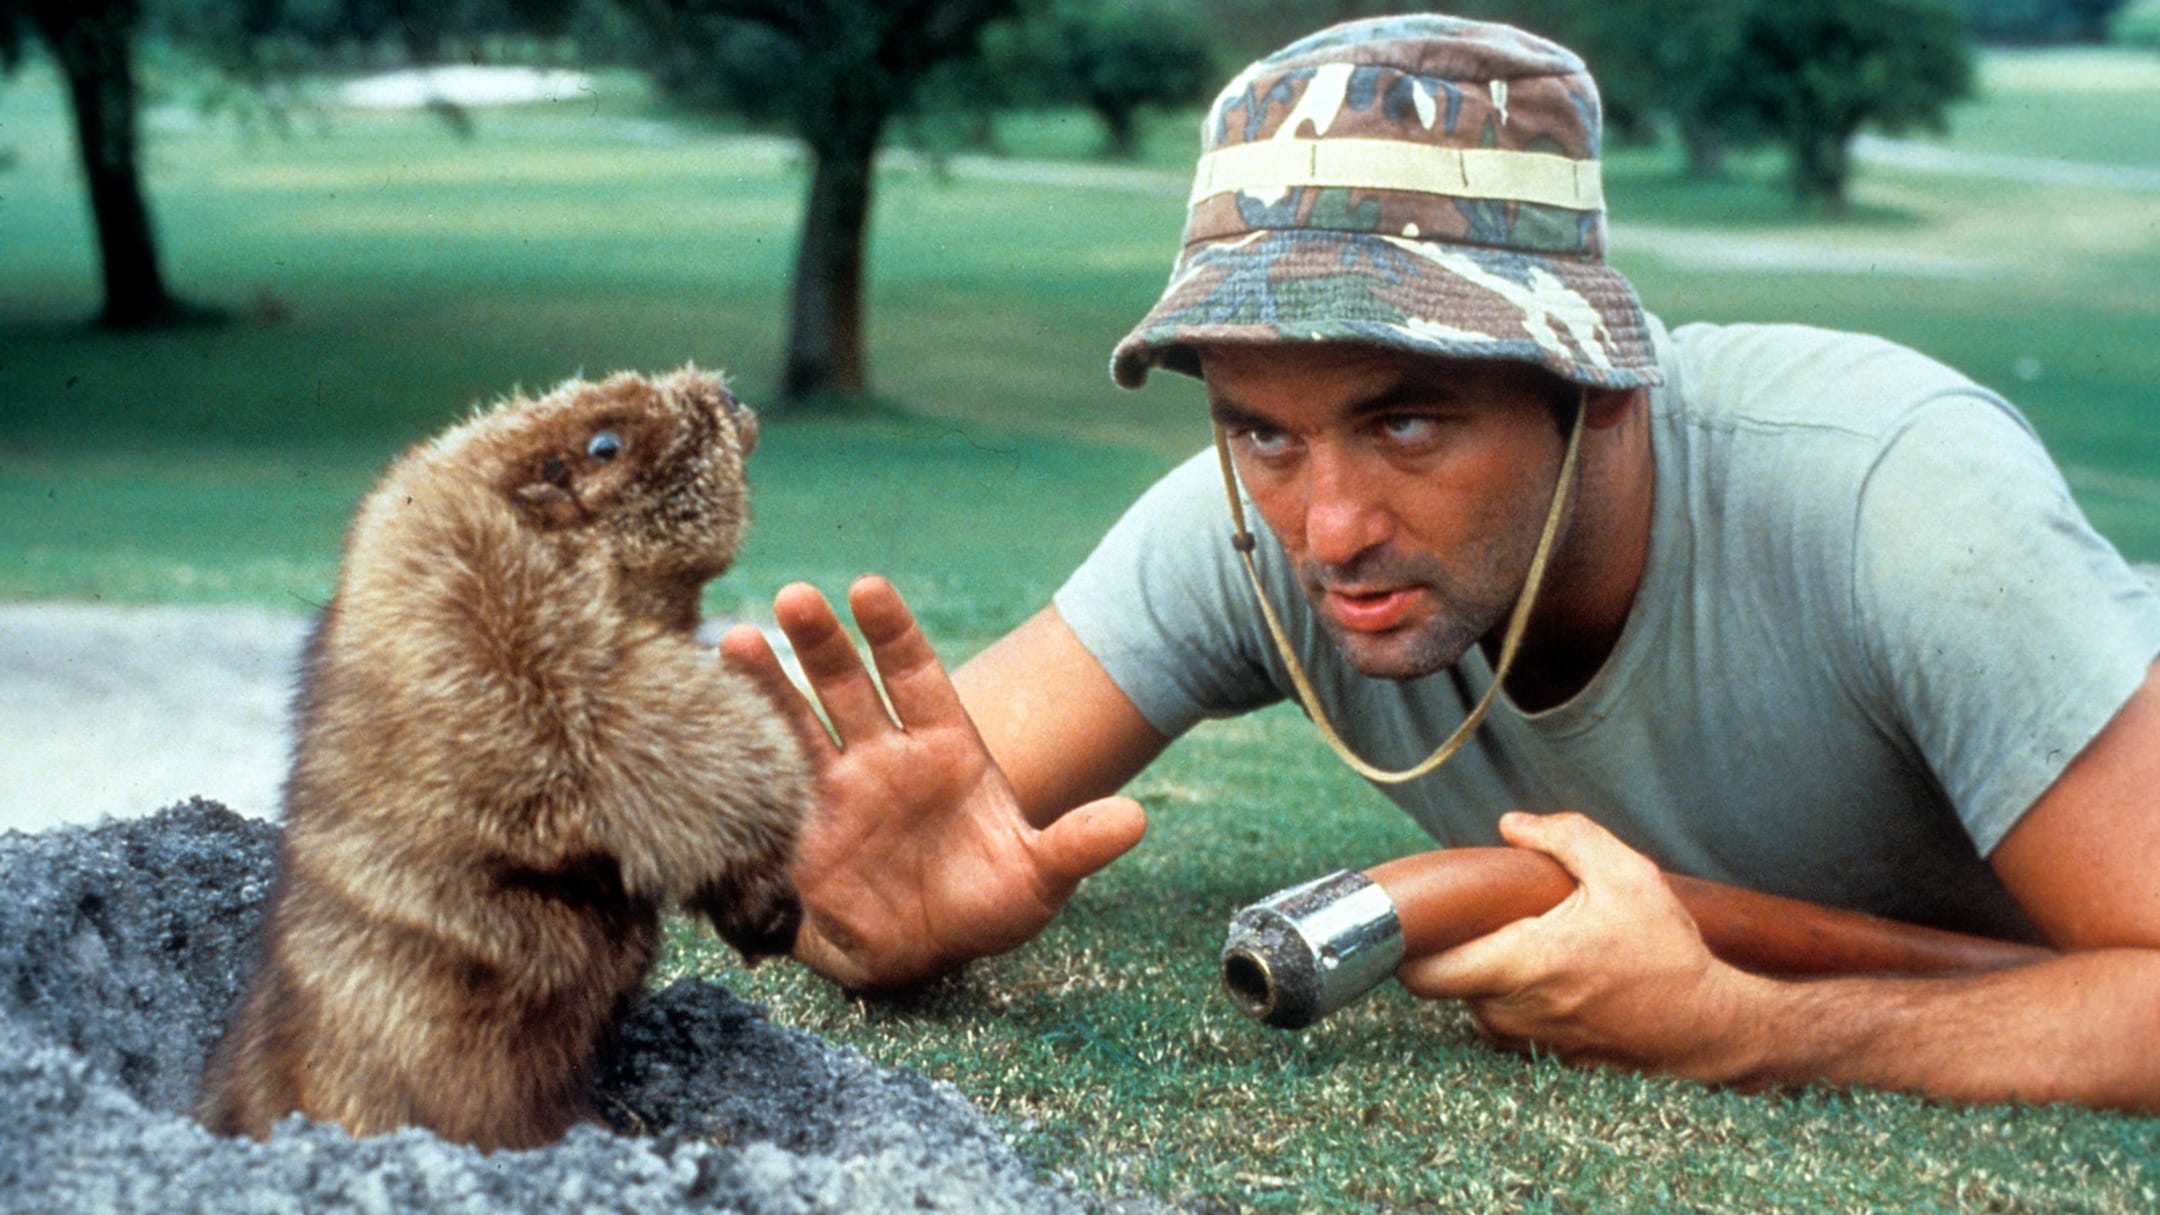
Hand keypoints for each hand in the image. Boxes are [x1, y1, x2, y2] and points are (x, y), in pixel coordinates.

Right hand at [720, 575, 1145, 990]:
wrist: (924, 954)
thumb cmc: (985, 905)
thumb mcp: (1038, 878)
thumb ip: (1076, 845)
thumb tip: (1135, 818)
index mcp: (944, 746)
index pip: (916, 672)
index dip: (891, 630)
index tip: (868, 588)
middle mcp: (883, 751)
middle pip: (848, 682)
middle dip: (822, 640)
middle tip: (795, 598)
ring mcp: (835, 785)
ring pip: (796, 720)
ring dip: (766, 682)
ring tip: (733, 641)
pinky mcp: (796, 828)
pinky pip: (763, 780)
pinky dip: (736, 750)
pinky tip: (702, 714)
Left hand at [1398, 812, 1763, 1078]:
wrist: (1708, 1026)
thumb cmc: (1667, 951)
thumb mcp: (1626, 875)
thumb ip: (1566, 837)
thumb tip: (1512, 824)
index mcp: (1519, 965)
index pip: (1421, 972)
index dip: (1403, 945)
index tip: (1417, 917)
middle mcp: (1513, 1012)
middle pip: (1444, 982)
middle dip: (1452, 949)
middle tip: (1482, 917)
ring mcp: (1529, 1042)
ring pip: (1475, 1003)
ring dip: (1487, 974)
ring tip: (1530, 942)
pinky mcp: (1548, 1057)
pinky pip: (1510, 1021)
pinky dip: (1517, 997)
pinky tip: (1555, 973)